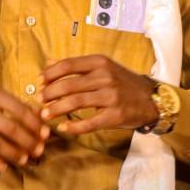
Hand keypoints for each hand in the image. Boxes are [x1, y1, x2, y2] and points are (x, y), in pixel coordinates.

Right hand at [0, 83, 49, 172]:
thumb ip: (11, 103)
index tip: (46, 133)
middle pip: (10, 128)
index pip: (19, 109)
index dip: (35, 124)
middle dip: (28, 142)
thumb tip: (38, 116)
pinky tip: (3, 167)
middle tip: (39, 151)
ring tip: (25, 161)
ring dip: (13, 154)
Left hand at [38, 55, 157, 134]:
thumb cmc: (122, 82)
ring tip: (44, 114)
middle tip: (38, 100)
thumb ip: (76, 65)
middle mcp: (105, 77)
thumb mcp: (102, 67)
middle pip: (68, 85)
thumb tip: (48, 62)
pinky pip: (89, 123)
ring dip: (56, 109)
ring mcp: (111, 97)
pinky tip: (63, 127)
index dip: (50, 74)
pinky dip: (74, 126)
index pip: (68, 65)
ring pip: (75, 103)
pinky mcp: (115, 116)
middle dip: (49, 93)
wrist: (151, 99)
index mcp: (99, 62)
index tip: (38, 82)